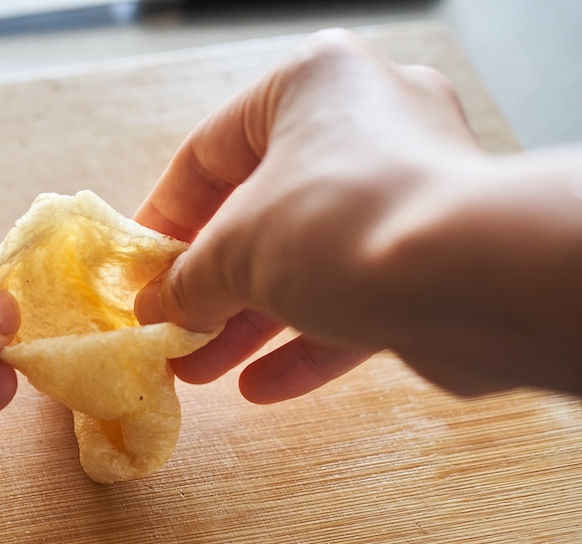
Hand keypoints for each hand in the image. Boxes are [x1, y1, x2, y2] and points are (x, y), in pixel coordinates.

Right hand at [135, 29, 487, 401]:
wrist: (475, 281)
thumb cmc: (339, 224)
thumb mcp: (233, 249)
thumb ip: (186, 279)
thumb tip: (155, 308)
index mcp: (312, 86)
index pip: (210, 151)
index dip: (163, 217)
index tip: (137, 269)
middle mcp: (368, 125)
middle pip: (260, 213)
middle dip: (208, 284)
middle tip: (168, 329)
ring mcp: (408, 192)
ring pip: (306, 261)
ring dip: (247, 321)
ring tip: (197, 370)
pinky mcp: (434, 259)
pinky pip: (354, 296)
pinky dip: (305, 341)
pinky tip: (259, 388)